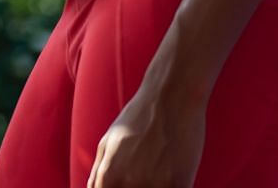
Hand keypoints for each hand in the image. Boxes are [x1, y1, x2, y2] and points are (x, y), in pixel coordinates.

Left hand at [88, 87, 205, 187]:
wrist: (170, 98)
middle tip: (145, 170)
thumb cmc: (137, 119)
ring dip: (155, 186)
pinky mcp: (179, 184)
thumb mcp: (107, 143)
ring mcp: (154, 186)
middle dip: (136, 187)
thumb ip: (98, 174)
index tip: (126, 182)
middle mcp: (128, 185)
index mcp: (108, 178)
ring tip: (158, 169)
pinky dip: (173, 186)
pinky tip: (173, 172)